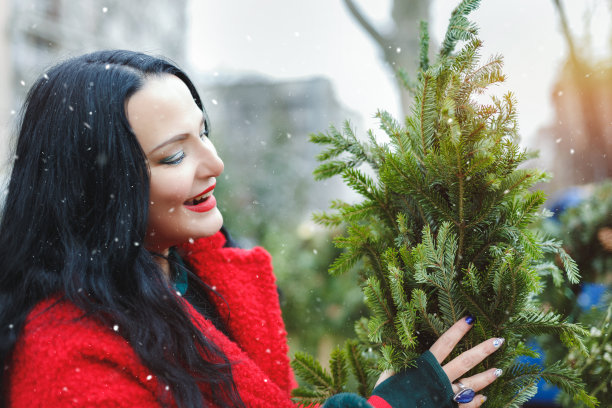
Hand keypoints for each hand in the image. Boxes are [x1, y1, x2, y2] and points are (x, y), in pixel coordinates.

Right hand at [374, 316, 501, 406]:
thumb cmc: (387, 397)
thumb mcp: (389, 378)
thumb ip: (396, 371)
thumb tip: (393, 368)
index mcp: (425, 366)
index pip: (445, 343)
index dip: (457, 330)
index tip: (470, 319)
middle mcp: (439, 378)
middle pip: (465, 361)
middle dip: (483, 350)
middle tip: (498, 341)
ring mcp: (446, 395)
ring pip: (471, 384)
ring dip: (486, 377)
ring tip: (499, 370)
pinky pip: (466, 405)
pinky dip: (475, 401)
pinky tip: (484, 397)